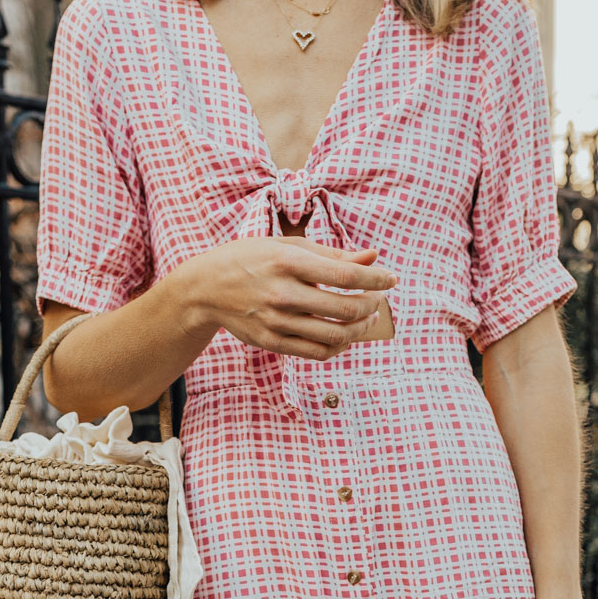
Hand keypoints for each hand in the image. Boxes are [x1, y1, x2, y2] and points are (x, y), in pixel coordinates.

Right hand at [176, 238, 395, 359]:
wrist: (206, 288)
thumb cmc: (252, 259)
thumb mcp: (288, 246)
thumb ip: (332, 254)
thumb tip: (374, 258)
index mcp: (287, 261)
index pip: (345, 275)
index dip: (375, 279)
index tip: (391, 279)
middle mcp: (282, 293)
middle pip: (345, 309)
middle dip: (371, 305)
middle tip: (378, 299)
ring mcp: (276, 322)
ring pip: (335, 335)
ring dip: (360, 329)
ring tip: (367, 318)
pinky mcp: (273, 342)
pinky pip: (318, 352)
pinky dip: (340, 345)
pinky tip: (345, 333)